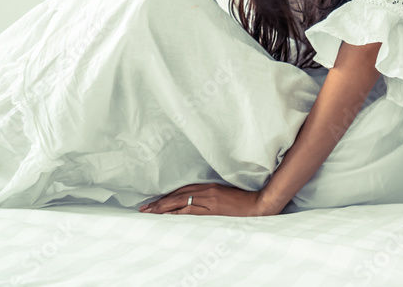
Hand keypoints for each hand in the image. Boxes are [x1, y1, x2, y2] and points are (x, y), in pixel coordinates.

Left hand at [138, 183, 268, 216]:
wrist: (258, 204)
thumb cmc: (243, 200)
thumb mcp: (225, 194)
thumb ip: (211, 195)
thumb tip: (196, 200)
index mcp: (209, 186)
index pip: (183, 190)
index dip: (167, 195)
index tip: (154, 202)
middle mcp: (207, 191)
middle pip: (178, 195)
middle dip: (160, 202)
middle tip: (144, 208)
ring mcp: (209, 199)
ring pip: (180, 202)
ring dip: (163, 207)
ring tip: (149, 212)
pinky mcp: (213, 208)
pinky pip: (190, 211)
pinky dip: (177, 212)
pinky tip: (166, 216)